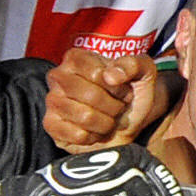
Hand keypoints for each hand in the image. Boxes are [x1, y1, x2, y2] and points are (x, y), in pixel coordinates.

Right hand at [44, 47, 171, 154]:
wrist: (129, 121)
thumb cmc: (132, 93)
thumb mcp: (144, 72)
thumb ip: (134, 65)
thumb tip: (111, 76)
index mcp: (76, 58)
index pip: (98, 75)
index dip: (117, 88)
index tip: (122, 89)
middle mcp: (58, 76)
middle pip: (90, 95)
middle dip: (113, 106)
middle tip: (117, 107)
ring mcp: (52, 101)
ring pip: (85, 117)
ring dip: (106, 123)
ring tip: (108, 119)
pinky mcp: (51, 125)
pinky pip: (76, 135)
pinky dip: (93, 137)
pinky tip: (95, 131)